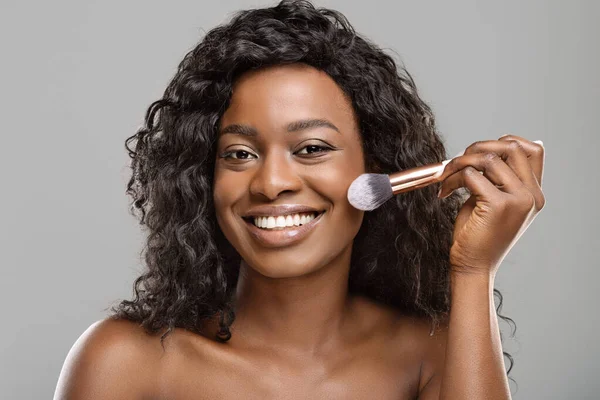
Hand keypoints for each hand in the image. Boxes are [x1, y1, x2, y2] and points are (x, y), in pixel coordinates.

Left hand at [436, 135, 545, 277]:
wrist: (473, 265)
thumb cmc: (478, 234)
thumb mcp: (492, 200)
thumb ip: (496, 178)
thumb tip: (488, 149)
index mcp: (534, 193)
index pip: (533, 150)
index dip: (505, 142)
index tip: (479, 152)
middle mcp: (532, 195)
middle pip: (511, 147)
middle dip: (478, 147)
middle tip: (457, 163)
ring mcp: (519, 199)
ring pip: (488, 157)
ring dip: (459, 163)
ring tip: (446, 178)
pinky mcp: (500, 205)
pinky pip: (472, 175)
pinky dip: (453, 180)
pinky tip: (445, 193)